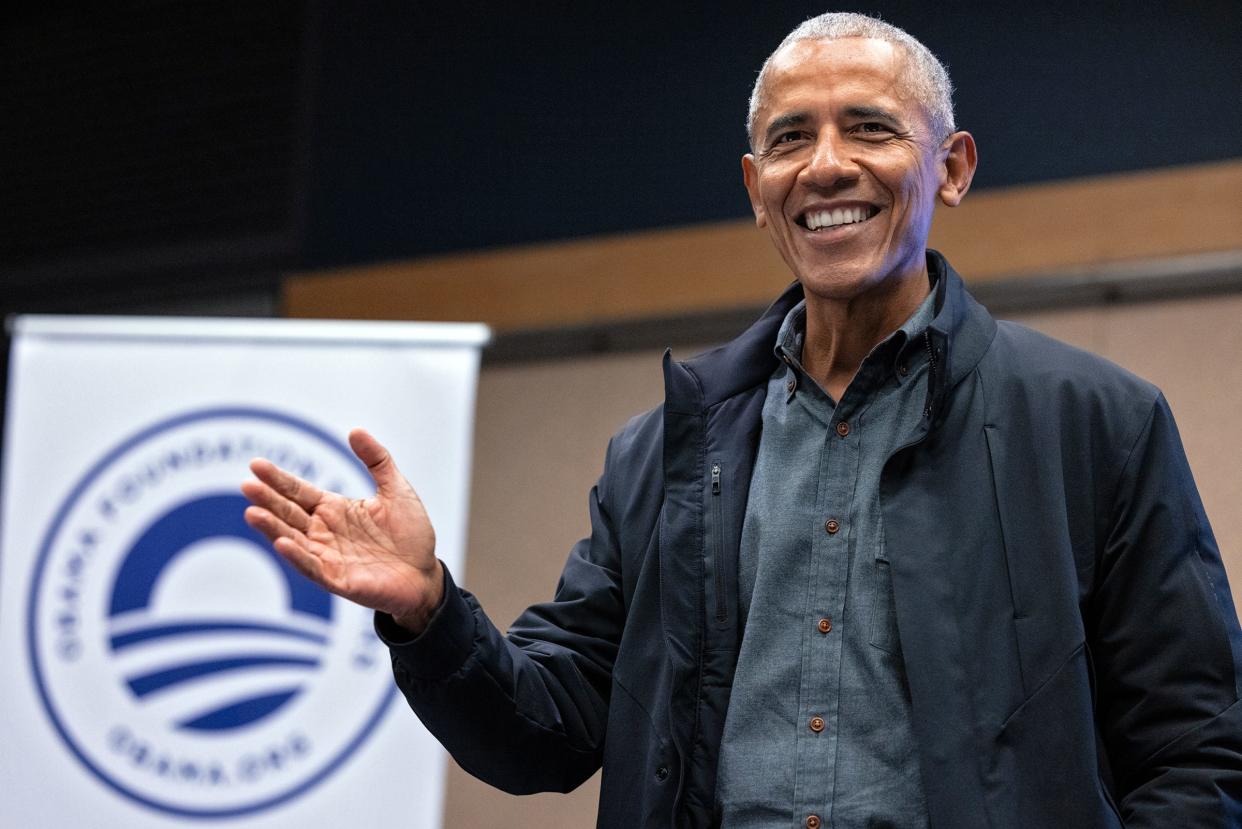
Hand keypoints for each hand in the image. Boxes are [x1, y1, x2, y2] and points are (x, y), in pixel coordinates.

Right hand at [240, 428, 443, 632]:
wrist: (426, 573)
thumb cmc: (410, 533)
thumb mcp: (395, 489)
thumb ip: (377, 460)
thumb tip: (355, 430)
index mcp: (334, 509)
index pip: (299, 491)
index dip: (278, 479)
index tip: (256, 465)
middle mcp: (325, 531)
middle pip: (289, 513)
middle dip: (268, 500)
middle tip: (247, 485)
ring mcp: (328, 556)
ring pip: (293, 540)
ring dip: (273, 528)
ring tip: (252, 512)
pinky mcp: (338, 580)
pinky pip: (313, 567)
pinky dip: (297, 556)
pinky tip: (282, 543)